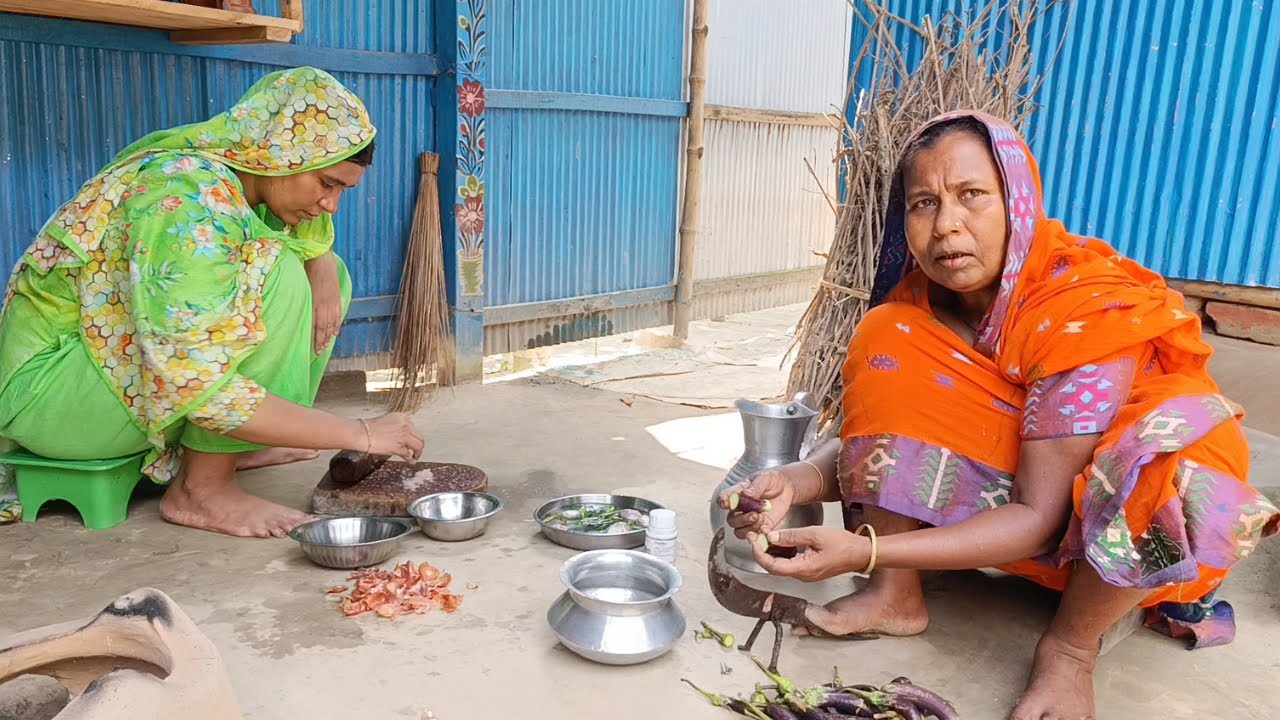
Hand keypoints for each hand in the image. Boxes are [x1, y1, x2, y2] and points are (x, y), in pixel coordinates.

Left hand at [306, 252, 341, 354]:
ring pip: (331, 323)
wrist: (321, 258)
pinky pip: (338, 315)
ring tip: (326, 346)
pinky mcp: (336, 298)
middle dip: (321, 341)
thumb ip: (299, 299)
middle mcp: (324, 305)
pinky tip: (335, 332)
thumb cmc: (306, 270)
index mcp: (313, 302)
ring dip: (329, 336)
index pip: (314, 325)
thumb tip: (295, 311)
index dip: (314, 338)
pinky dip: (337, 325)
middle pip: (323, 327)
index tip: (312, 349)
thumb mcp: (301, 286)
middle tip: (319, 352)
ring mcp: (332, 302)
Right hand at [359, 413, 424, 461]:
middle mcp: (405, 425)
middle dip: (419, 444)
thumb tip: (399, 436)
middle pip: (419, 437)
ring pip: (418, 445)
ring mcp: (403, 436)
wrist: (362, 433)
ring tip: (416, 456)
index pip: (413, 428)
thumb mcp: (386, 421)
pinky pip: (408, 455)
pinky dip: (411, 459)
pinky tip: (411, 461)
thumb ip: (396, 427)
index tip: (413, 440)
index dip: (413, 436)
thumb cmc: (368, 428)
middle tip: (417, 450)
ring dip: (418, 452)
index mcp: (402, 417)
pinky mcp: (399, 447)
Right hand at [719, 468, 795, 539]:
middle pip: (731, 519)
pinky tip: (765, 527)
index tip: (727, 503)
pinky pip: (754, 536)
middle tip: (754, 514)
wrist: (786, 488)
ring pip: (739, 530)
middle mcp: (740, 508)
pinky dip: (758, 535)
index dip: (723, 502)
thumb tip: (745, 493)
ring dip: (749, 527)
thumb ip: (755, 486)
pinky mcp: (759, 527)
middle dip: (741, 519)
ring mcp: (749, 519)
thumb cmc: (772, 481)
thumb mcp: (765, 478)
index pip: (724, 498)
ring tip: (761, 519)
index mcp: (737, 493)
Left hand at [748, 526, 869, 582]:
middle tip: (755, 536)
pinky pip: (789, 564)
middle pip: (773, 567)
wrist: (862, 553)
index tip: (753, 539)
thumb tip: (770, 537)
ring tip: (764, 536)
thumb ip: (791, 536)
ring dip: (770, 552)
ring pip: (780, 566)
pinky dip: (781, 553)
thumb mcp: (815, 534)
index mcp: (803, 569)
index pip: (772, 565)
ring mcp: (806, 574)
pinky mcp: (809, 570)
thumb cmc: (842, 543)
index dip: (758, 553)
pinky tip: (779, 541)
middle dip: (761, 552)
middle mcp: (802, 576)